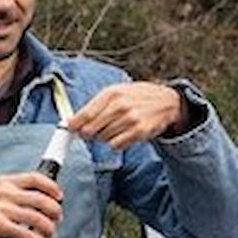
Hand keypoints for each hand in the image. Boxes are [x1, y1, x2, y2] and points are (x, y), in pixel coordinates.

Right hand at [0, 171, 62, 237]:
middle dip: (54, 210)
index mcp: (5, 182)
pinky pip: (24, 231)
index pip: (35, 178)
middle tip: (57, 219)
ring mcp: (0, 208)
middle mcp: (3, 192)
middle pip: (39, 198)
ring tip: (50, 234)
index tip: (59, 197)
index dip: (51, 187)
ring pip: (35, 216)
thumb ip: (18, 194)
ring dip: (48, 228)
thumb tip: (45, 201)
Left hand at [65, 81, 186, 148]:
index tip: (71, 129)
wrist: (167, 102)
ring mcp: (130, 119)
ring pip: (102, 138)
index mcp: (111, 94)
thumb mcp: (116, 92)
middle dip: (89, 132)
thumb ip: (94, 106)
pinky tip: (125, 133)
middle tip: (97, 128)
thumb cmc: (138, 97)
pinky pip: (115, 145)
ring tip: (117, 126)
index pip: (84, 115)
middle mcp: (120, 106)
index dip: (74, 125)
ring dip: (105, 136)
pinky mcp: (138, 132)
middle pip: (90, 130)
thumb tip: (72, 121)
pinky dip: (117, 142)